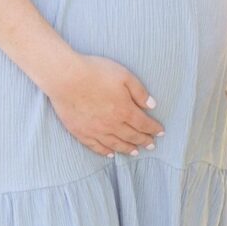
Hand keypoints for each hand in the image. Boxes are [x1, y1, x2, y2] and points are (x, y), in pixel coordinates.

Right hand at [48, 55, 162, 156]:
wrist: (66, 78)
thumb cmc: (95, 72)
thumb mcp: (124, 75)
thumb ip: (139, 91)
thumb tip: (152, 105)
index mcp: (125, 110)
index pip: (143, 124)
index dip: (153, 129)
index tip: (160, 132)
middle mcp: (112, 124)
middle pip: (132, 136)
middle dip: (144, 140)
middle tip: (152, 145)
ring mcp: (96, 130)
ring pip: (116, 144)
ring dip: (128, 149)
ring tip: (136, 152)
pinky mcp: (81, 132)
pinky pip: (96, 146)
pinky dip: (105, 151)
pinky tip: (110, 154)